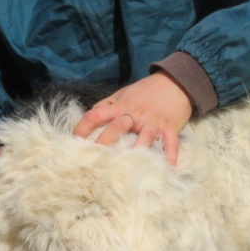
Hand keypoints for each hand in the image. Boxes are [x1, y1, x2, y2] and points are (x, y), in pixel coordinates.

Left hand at [73, 71, 193, 164]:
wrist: (175, 81)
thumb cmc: (147, 91)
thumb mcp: (123, 94)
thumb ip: (107, 105)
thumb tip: (91, 117)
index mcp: (120, 106)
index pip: (96, 115)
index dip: (82, 128)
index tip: (74, 142)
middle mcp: (134, 113)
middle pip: (116, 128)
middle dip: (104, 144)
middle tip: (94, 161)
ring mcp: (152, 121)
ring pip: (143, 137)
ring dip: (137, 151)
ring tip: (129, 169)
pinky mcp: (169, 127)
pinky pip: (170, 143)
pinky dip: (170, 156)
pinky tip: (167, 168)